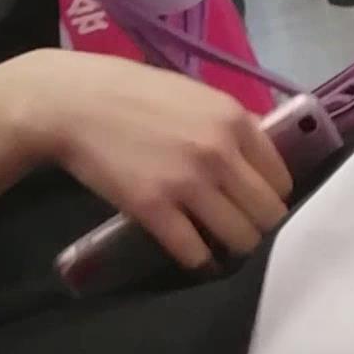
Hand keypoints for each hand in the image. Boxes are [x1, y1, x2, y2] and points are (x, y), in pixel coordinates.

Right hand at [21, 52, 292, 274]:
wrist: (73, 103)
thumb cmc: (132, 93)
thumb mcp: (194, 94)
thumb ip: (230, 122)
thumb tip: (262, 149)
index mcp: (234, 120)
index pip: (280, 179)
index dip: (269, 196)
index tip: (253, 203)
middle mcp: (219, 152)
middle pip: (268, 214)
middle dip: (257, 226)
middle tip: (237, 227)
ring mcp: (187, 182)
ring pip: (240, 239)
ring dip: (232, 247)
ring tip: (219, 245)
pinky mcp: (153, 209)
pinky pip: (195, 252)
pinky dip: (199, 260)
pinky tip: (194, 255)